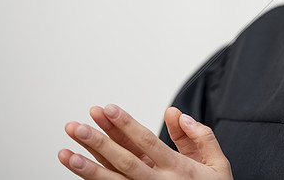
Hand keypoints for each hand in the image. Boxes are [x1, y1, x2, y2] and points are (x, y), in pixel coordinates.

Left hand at [58, 104, 232, 179]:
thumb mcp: (218, 163)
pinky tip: (78, 173)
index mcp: (177, 168)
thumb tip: (176, 115)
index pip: (146, 141)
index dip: (125, 125)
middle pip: (123, 160)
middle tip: (77, 127)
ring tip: (66, 153)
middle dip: (98, 143)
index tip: (107, 109)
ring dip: (87, 167)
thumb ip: (199, 136)